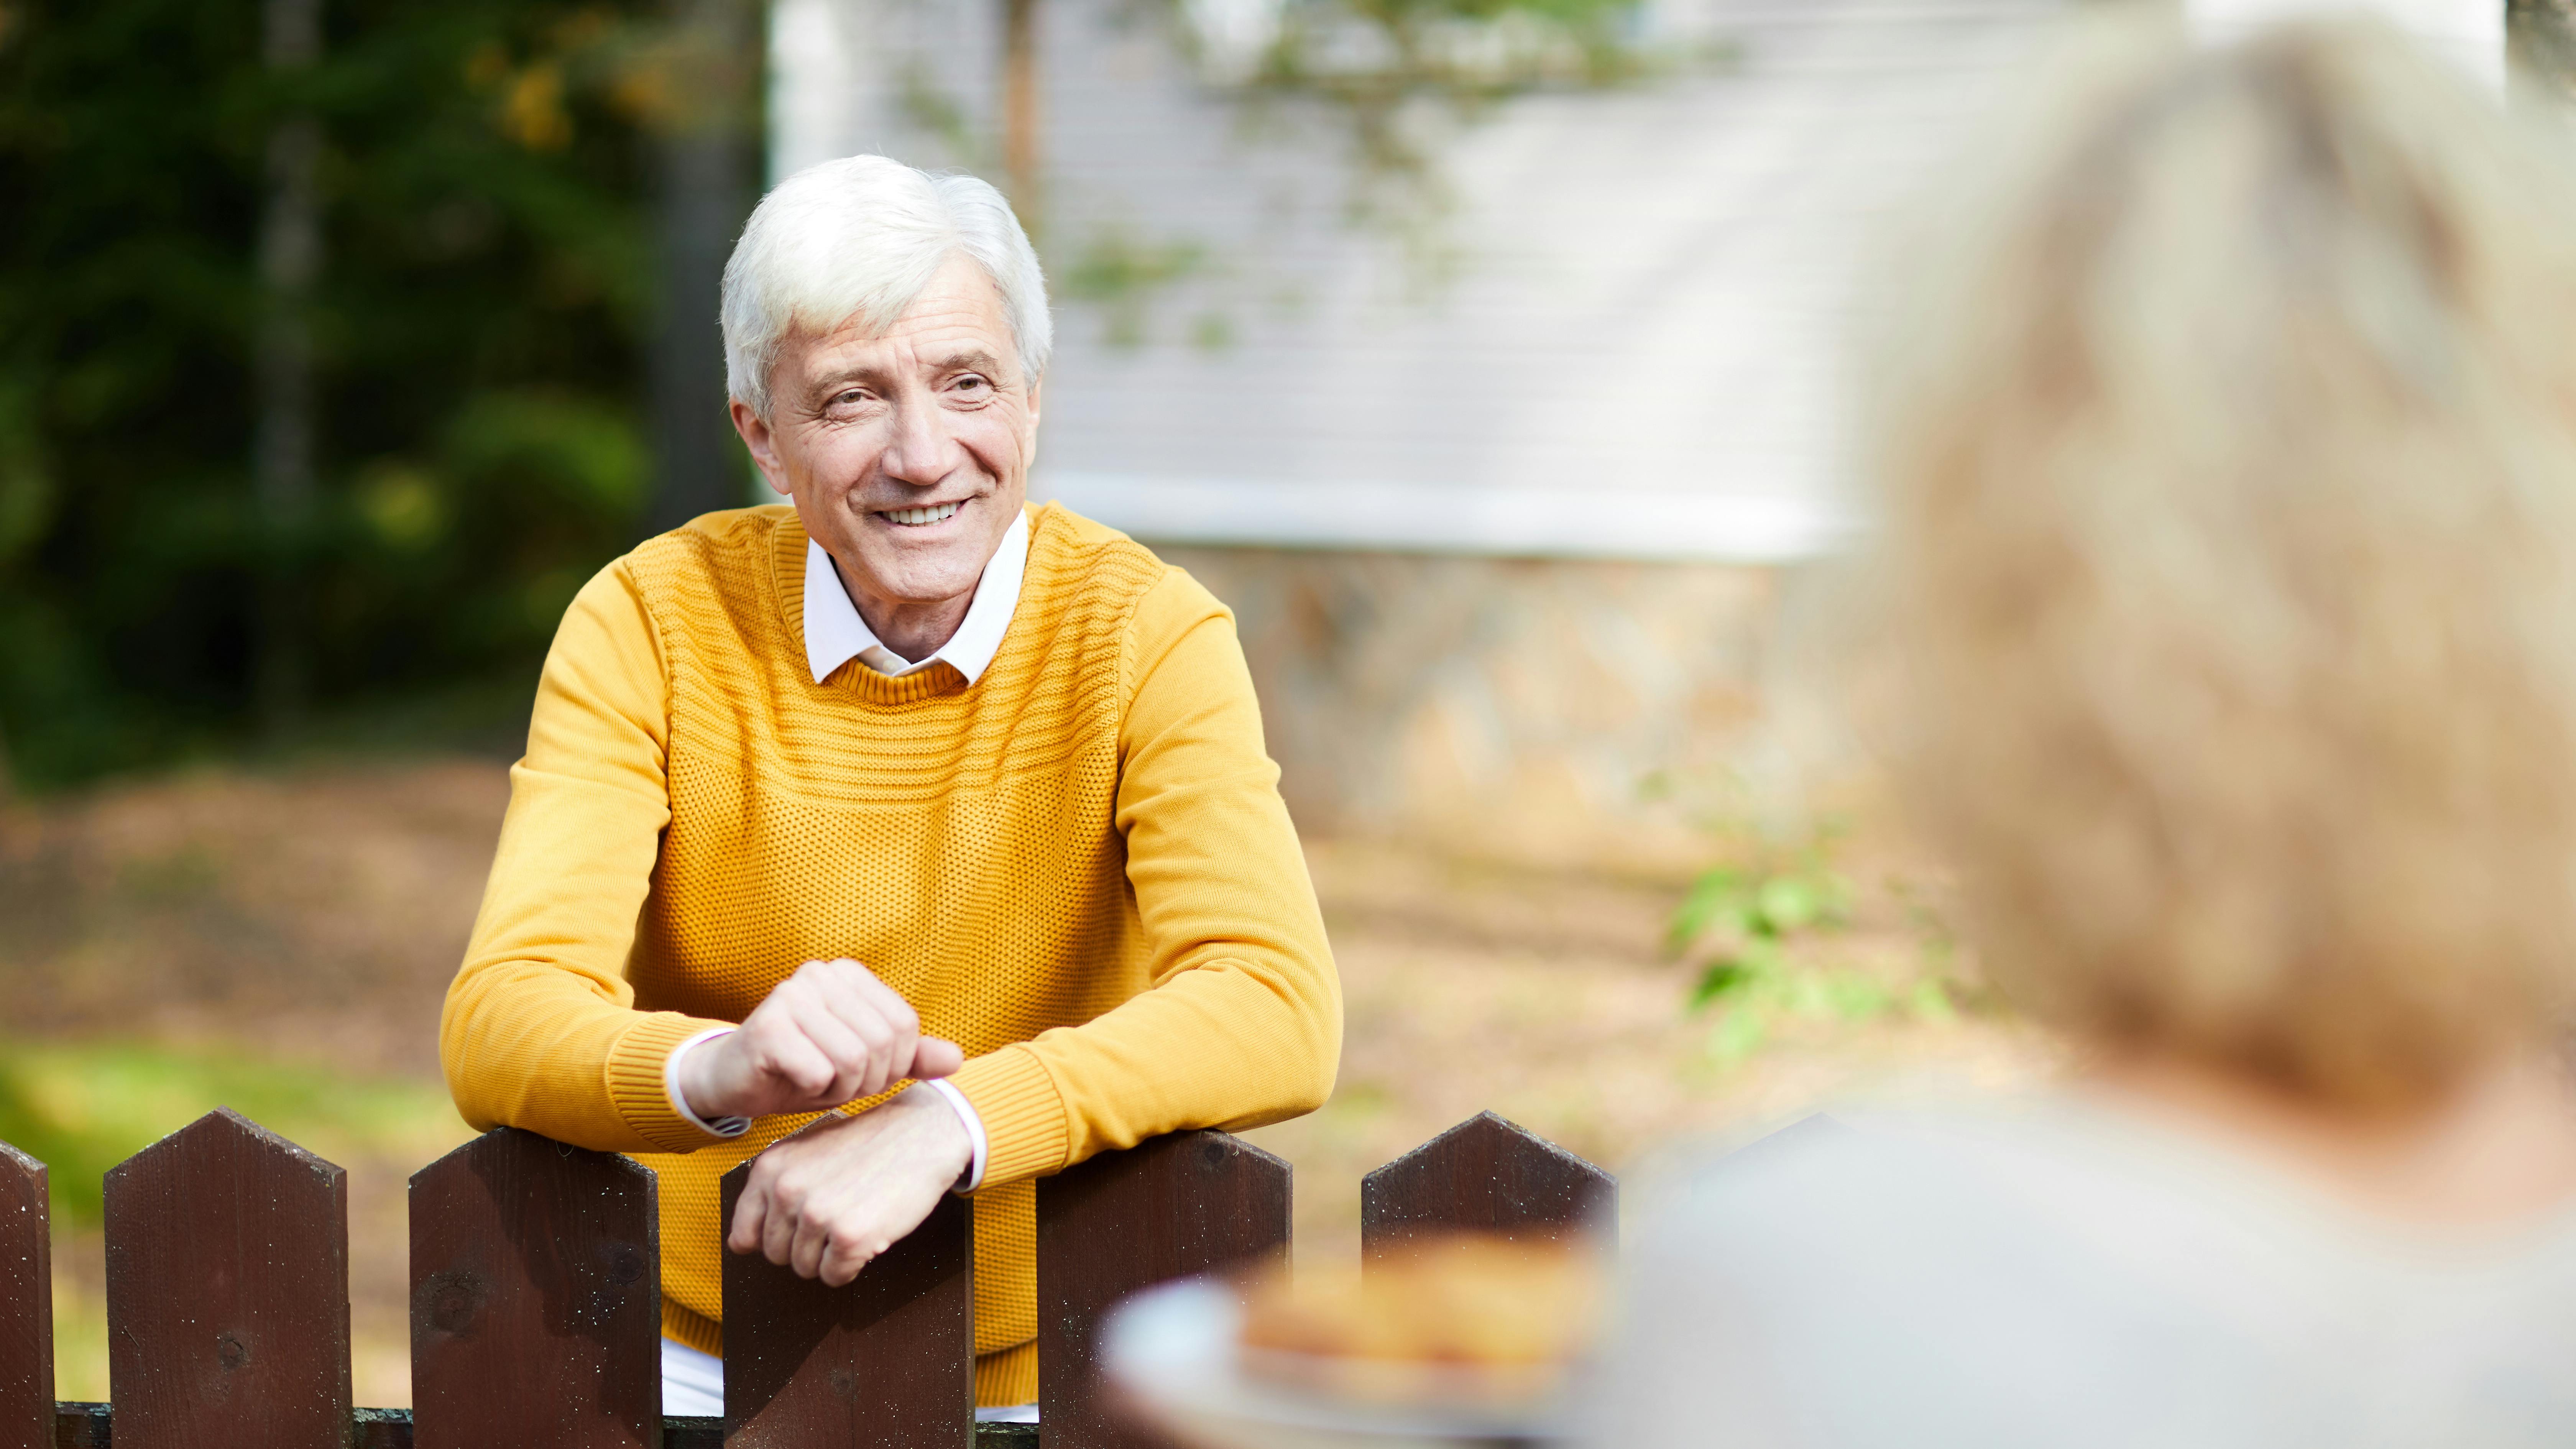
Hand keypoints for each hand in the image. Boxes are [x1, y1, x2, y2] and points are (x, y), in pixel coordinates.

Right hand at [678, 958, 964, 1120]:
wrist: (734, 1081)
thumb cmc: (801, 1068)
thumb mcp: (863, 1063)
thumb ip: (909, 1058)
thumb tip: (957, 1059)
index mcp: (848, 974)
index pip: (904, 1026)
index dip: (892, 1064)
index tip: (862, 1073)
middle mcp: (819, 974)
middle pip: (880, 1044)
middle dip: (865, 1081)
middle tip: (835, 1083)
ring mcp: (790, 996)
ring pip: (852, 1060)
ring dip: (839, 1088)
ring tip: (815, 1081)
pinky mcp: (767, 1027)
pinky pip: (819, 1073)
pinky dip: (813, 1091)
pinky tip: (793, 1081)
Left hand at [728, 1087, 972, 1283]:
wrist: (922, 1133)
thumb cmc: (867, 1144)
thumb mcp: (807, 1153)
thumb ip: (772, 1191)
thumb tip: (740, 1244)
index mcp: (771, 1169)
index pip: (744, 1235)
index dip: (773, 1238)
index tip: (796, 1228)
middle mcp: (787, 1191)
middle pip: (777, 1255)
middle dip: (806, 1246)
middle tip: (836, 1218)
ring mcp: (817, 1215)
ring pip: (805, 1269)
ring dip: (830, 1256)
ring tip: (853, 1221)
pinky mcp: (849, 1237)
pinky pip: (835, 1276)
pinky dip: (852, 1265)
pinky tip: (866, 1235)